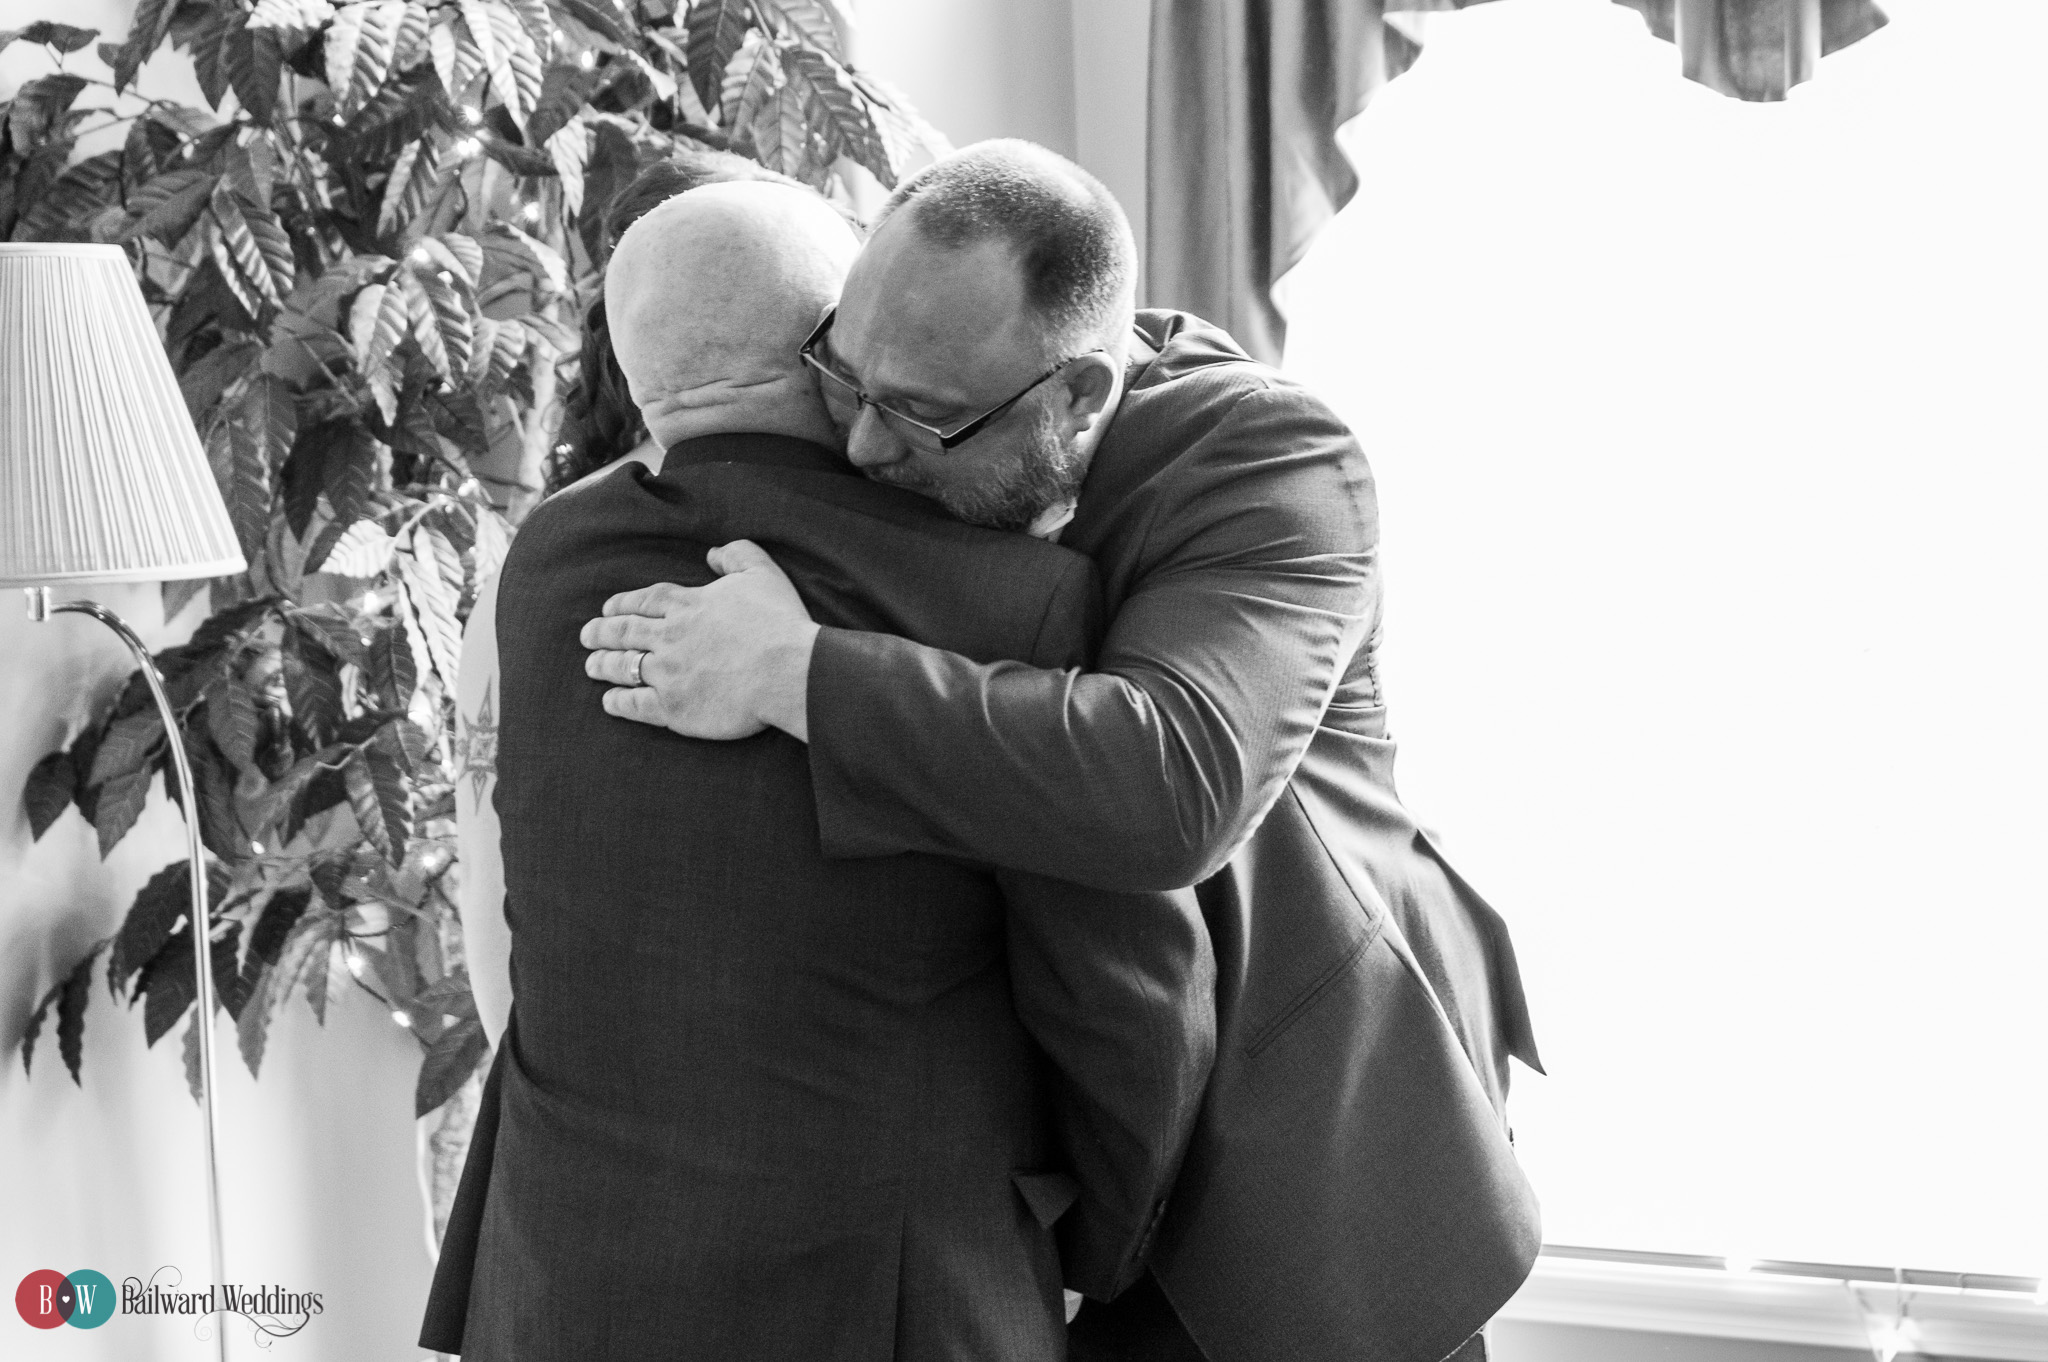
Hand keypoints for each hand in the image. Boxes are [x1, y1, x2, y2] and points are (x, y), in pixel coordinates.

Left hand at [579, 540, 817, 740]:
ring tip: (591, 666)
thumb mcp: (762, 572)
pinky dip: (618, 702)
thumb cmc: (779, 622)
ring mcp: (668, 673)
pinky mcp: (673, 707)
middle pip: (624, 632)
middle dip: (601, 633)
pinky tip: (610, 701)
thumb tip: (712, 553)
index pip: (644, 601)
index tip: (608, 608)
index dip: (622, 604)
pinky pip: (635, 704)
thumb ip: (736, 554)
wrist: (787, 670)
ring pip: (623, 666)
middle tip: (586, 636)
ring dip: (603, 665)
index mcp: (687, 604)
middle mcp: (669, 637)